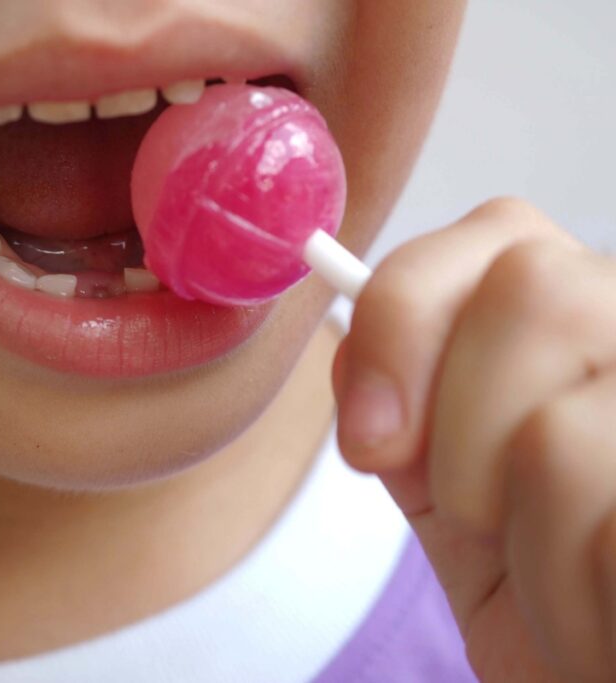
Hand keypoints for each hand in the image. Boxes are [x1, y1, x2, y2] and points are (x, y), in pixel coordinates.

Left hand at [334, 198, 615, 681]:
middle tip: (474, 512)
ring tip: (557, 573)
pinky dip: (565, 590)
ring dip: (519, 534)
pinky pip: (596, 508)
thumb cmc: (550, 603)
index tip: (370, 434)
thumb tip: (350, 336)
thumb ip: (403, 412)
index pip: (501, 232)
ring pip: (555, 430)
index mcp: (596, 330)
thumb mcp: (456, 500)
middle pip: (531, 289)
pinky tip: (596, 611)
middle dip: (456, 422)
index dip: (406, 315)